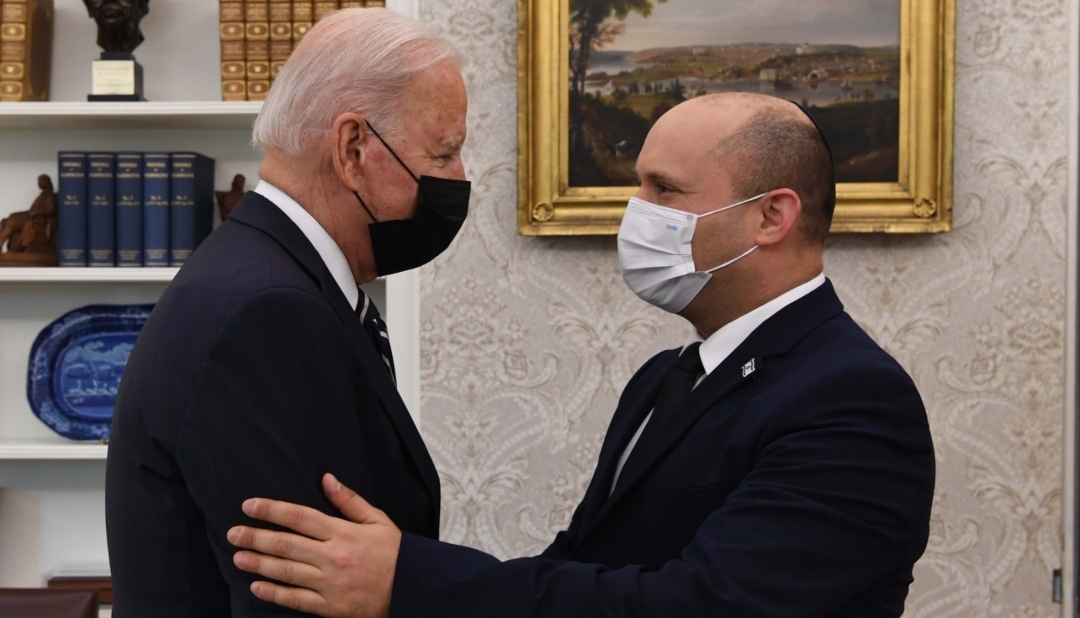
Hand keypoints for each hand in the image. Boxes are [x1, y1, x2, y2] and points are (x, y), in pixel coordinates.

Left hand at [227, 473, 401, 617]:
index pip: (300, 517)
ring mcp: (329, 584)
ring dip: (258, 563)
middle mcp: (333, 557)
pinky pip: (296, 600)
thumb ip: (349, 501)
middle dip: (256, 537)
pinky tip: (257, 587)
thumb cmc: (395, 553)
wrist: (413, 589)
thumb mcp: (378, 520)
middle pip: (286, 544)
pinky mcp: (330, 607)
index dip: (271, 510)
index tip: (249, 505)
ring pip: (286, 572)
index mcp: (343, 533)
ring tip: (238, 557)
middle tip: (232, 533)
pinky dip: (274, 594)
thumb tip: (327, 479)